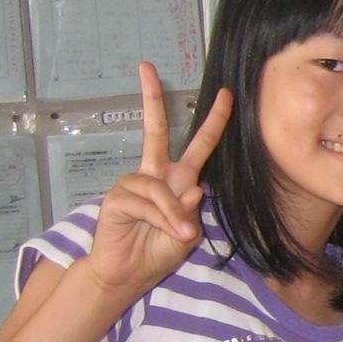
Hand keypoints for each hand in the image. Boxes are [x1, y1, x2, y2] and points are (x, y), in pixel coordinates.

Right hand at [86, 63, 233, 298]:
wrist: (128, 273)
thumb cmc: (158, 250)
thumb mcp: (186, 233)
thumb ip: (190, 212)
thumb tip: (193, 189)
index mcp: (178, 180)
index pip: (199, 145)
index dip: (214, 121)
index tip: (226, 94)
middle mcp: (156, 175)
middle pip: (156, 131)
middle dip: (152, 99)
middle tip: (148, 68)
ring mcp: (134, 184)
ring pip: (160, 186)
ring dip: (172, 214)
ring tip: (177, 235)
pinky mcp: (117, 198)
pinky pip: (145, 201)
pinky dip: (159, 218)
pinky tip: (162, 231)